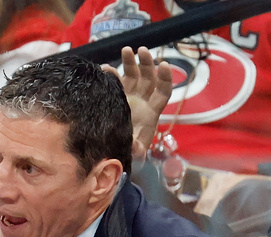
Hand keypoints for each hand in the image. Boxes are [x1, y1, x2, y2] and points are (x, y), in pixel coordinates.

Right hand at [103, 46, 172, 162]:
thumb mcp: (134, 152)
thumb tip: (136, 148)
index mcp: (151, 111)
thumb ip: (137, 149)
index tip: (163, 65)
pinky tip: (104, 68)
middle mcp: (142, 101)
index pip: (163, 91)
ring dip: (131, 62)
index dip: (165, 78)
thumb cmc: (128, 151)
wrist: (113, 151)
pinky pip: (116, 82)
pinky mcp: (116, 98)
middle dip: (147, 63)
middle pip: (149, 78)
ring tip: (126, 50)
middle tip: (141, 50)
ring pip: (133, 76)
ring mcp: (129, 98)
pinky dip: (111, 74)